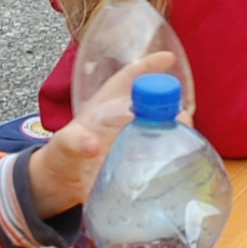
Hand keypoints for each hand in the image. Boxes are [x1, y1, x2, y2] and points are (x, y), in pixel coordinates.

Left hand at [28, 48, 174, 214]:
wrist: (60, 188)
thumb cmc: (60, 159)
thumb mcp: (61, 148)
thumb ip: (71, 143)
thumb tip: (91, 144)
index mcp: (105, 108)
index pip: (128, 79)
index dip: (148, 67)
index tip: (168, 59)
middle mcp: (123, 121)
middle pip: (151, 105)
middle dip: (170, 106)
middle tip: (184, 117)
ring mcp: (131, 142)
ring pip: (159, 129)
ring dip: (174, 130)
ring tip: (186, 137)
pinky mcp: (136, 164)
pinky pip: (158, 154)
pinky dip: (171, 155)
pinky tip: (181, 160)